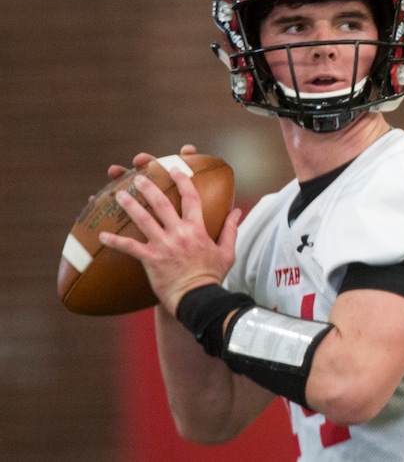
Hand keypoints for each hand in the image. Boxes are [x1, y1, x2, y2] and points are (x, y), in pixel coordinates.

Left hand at [99, 147, 240, 315]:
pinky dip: (115, 241)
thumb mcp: (227, 252)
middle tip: (137, 177)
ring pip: (143, 219)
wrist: (198, 299)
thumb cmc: (212, 276)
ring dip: (129, 205)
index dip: (183, 180)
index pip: (191, 198)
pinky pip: (129, 247)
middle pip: (162, 203)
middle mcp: (179, 233)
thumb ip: (230, 229)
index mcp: (197, 229)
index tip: (175, 168)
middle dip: (149, 187)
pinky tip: (101, 236)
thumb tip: (237, 211)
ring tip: (118, 194)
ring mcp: (163, 245)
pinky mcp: (151, 259)